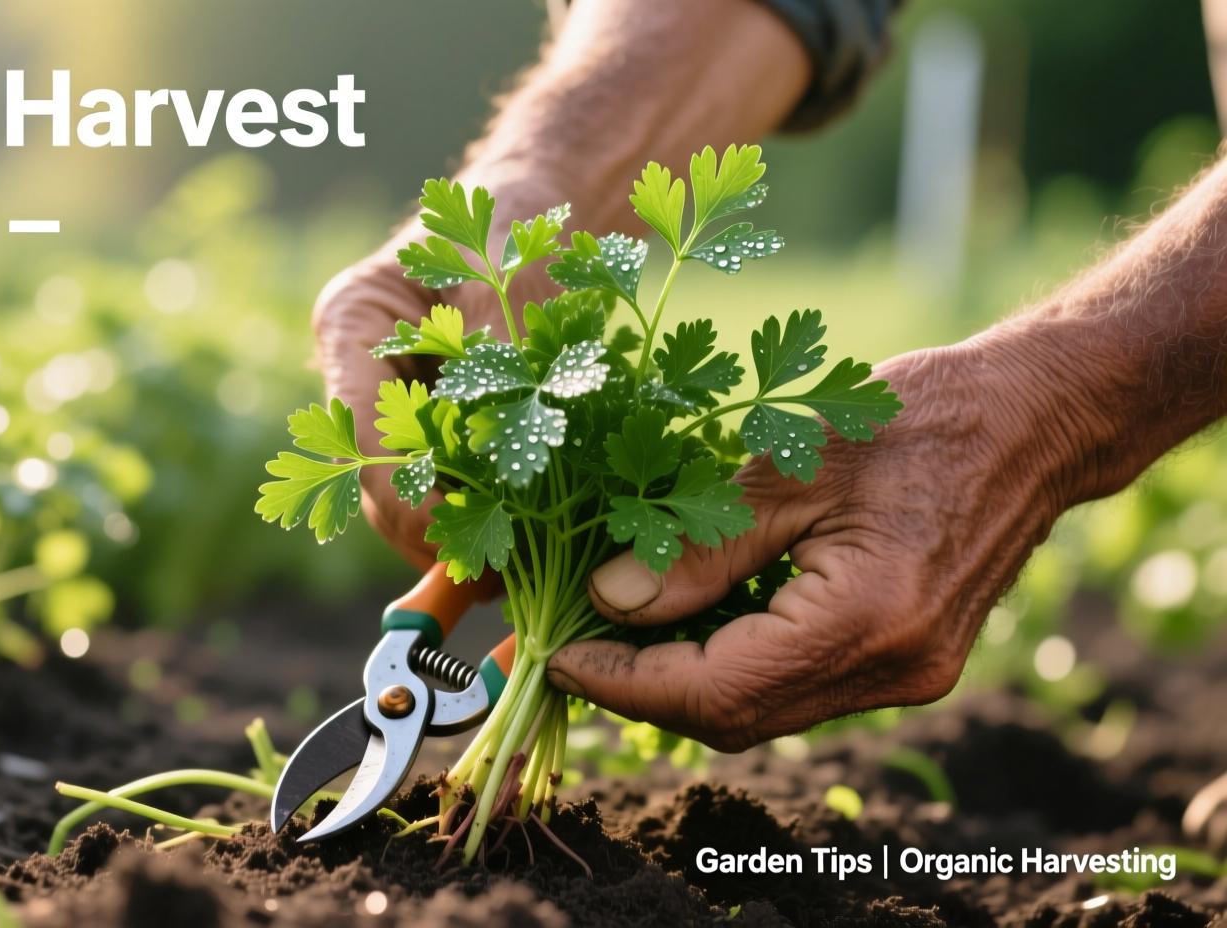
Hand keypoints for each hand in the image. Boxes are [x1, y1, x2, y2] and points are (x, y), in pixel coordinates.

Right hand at [312, 238, 555, 571]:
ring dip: (459, 534)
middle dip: (432, 532)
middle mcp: (360, 374)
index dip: (407, 498)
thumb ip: (498, 355)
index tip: (459, 541)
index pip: (359, 435)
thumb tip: (497, 451)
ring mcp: (392, 406)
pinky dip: (484, 514)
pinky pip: (448, 486)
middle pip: (377, 479)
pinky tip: (529, 542)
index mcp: (352, 325)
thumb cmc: (516, 225)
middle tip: (496, 576)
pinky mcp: (434, 431)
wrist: (536, 211)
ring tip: (517, 572)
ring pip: (410, 495)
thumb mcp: (511, 277)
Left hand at [544, 337, 1090, 750]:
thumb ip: (700, 544)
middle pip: (736, 718)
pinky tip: (691, 616)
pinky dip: (735, 662)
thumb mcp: (790, 462)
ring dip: (686, 680)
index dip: (625, 683)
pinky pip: (799, 686)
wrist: (1034, 419)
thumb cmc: (914, 418)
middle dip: (645, 688)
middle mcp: (892, 671)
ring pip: (765, 711)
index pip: (713, 693)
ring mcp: (907, 677)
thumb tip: (609, 601)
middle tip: (576, 639)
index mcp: (865, 622)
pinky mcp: (908, 663)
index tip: (557, 653)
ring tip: (619, 624)